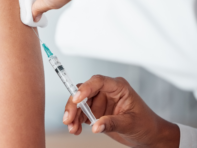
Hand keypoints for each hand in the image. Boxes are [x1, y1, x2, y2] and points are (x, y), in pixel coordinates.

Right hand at [63, 75, 179, 147]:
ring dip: (73, 115)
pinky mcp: (96, 111)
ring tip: (72, 128)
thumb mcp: (130, 124)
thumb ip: (112, 123)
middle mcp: (107, 91)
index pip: (98, 82)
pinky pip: (81, 113)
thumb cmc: (146, 125)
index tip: (76, 99)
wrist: (149, 136)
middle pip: (84, 91)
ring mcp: (100, 101)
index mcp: (118, 87)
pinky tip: (75, 129)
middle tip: (68, 118)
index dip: (85, 88)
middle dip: (74, 105)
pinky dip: (76, 120)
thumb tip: (95, 126)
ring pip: (80, 102)